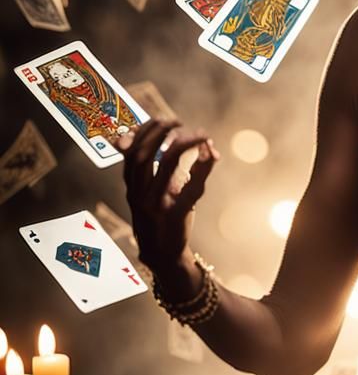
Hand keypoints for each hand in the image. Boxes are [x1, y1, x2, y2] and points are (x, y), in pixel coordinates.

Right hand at [116, 118, 218, 275]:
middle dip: (158, 132)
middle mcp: (139, 195)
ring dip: (182, 144)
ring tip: (198, 133)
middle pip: (142, 155)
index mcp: (132, 188)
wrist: (163, 256)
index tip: (159, 119)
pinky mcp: (177, 213)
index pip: (129, 153)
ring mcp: (156, 205)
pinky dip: (203, 165)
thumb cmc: (161, 219)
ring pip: (164, 166)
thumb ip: (165, 167)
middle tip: (175, 121)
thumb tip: (188, 140)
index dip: (143, 132)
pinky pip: (191, 184)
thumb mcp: (156, 193)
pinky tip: (211, 153)